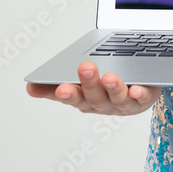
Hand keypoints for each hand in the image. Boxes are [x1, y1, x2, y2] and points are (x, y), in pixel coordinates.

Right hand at [26, 61, 161, 115]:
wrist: (137, 92)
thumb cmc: (103, 87)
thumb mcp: (77, 85)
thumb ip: (55, 84)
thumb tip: (30, 86)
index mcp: (84, 98)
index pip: (70, 97)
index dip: (64, 93)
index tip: (58, 87)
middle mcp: (102, 104)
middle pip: (94, 97)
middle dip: (89, 84)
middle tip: (85, 68)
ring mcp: (122, 103)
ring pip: (117, 98)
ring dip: (113, 88)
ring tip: (109, 77)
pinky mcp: (142, 99)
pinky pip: (142, 99)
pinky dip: (139, 95)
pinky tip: (136, 89)